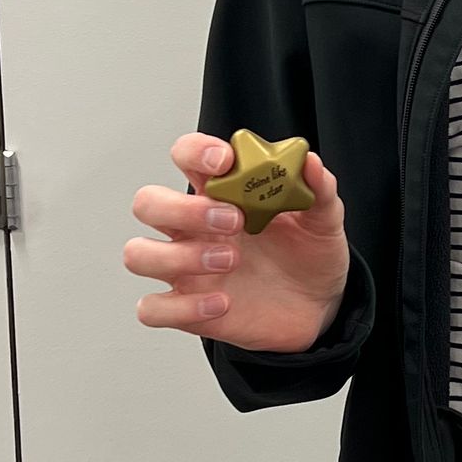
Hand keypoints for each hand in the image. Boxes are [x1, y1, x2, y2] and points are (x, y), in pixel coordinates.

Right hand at [125, 135, 350, 351]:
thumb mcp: (323, 220)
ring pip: (138, 254)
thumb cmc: (310, 256)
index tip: (224, 161)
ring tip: (231, 261)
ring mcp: (186, 269)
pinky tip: (223, 303)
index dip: (194, 151)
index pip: (186, 156)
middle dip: (182, 208)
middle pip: (147, 202)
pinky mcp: (188, 310)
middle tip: (233, 221)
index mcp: (222, 194)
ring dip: (178, 256)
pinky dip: (183, 308)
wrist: (320, 307)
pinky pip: (153, 308)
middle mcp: (194, 229)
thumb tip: (309, 162)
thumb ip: (319, 189)